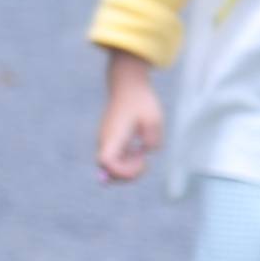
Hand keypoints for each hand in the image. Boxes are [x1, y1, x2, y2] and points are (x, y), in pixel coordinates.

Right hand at [94, 51, 163, 186]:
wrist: (127, 86)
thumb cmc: (141, 101)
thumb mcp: (154, 119)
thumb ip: (153, 139)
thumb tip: (146, 151)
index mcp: (114, 135)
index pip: (106, 162)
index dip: (121, 170)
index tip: (142, 161)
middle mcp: (106, 140)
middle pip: (106, 170)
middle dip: (126, 175)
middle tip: (144, 162)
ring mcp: (106, 142)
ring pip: (110, 167)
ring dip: (127, 169)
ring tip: (141, 156)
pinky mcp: (110, 141)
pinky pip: (114, 160)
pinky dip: (126, 163)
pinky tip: (138, 152)